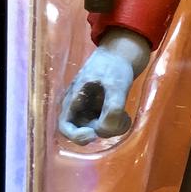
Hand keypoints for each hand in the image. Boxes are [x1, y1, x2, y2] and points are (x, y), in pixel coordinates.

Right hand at [57, 29, 150, 144]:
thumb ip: (112, 108)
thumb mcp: (116, 85)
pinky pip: (105, 126)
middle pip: (83, 132)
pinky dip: (116, 125)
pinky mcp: (100, 112)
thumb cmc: (114, 66)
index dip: (76, 136)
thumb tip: (103, 131)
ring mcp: (89, 111)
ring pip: (97, 130)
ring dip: (112, 127)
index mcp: (73, 99)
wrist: (121, 55)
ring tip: (125, 115)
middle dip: (103, 129)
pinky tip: (125, 116)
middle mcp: (77, 108)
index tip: (93, 134)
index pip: (64, 127)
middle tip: (120, 119)